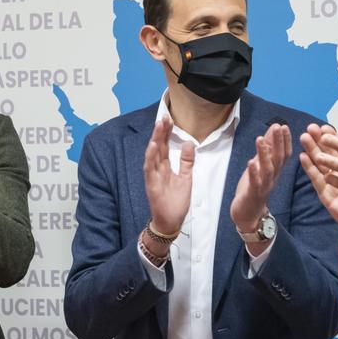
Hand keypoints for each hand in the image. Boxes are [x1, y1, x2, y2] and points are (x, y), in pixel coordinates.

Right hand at [143, 116, 194, 235]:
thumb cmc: (176, 202)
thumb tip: (188, 143)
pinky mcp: (151, 185)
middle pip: (158, 146)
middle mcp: (157, 169)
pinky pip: (149, 168)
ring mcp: (153, 176)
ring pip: (152, 154)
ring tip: (159, 125)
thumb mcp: (186, 178)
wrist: (171, 222)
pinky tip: (153, 145)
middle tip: (164, 116)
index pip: (165, 145)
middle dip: (161, 131)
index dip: (166, 132)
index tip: (170, 119)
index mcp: (165, 167)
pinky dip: (150, 156)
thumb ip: (186, 161)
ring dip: (155, 139)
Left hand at [229, 123, 291, 232]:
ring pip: (268, 169)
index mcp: (276, 171)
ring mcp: (264, 185)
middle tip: (278, 127)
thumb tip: (271, 132)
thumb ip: (266, 150)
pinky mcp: (254, 193)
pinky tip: (251, 162)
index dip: (285, 140)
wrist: (249, 215)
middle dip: (278, 142)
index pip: (284, 154)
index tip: (284, 126)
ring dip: (265, 153)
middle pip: (279, 158)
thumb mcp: (260, 166)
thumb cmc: (254, 188)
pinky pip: (256, 182)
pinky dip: (254, 172)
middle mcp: (273, 177)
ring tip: (260, 139)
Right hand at [299, 124, 337, 247]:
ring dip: (312, 150)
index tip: (328, 126)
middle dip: (320, 139)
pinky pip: (318, 181)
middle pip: (329, 153)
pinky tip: (303, 157)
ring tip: (305, 137)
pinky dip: (310, 169)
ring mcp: (332, 184)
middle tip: (313, 127)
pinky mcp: (328, 196)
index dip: (335, 137)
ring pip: (320, 164)